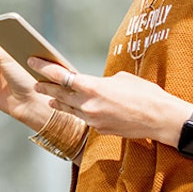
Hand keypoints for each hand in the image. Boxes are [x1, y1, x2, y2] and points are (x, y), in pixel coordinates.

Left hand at [29, 58, 192, 146]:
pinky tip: (71, 107)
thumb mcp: (121, 79)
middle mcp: (89, 105)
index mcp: (93, 87)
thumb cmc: (144, 94)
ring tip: (48, 95)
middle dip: (46, 86)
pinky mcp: (100, 129)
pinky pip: (83, 118)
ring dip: (57, 100)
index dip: (44, 68)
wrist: (160, 118)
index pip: (61, 76)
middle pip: (60, 94)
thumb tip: (93, 85)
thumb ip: (101, 82)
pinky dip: (76, 111)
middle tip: (34, 80)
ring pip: (69, 108)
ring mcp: (93, 120)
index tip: (32, 61)